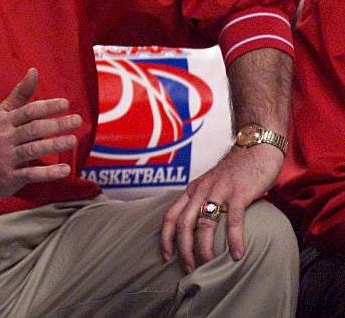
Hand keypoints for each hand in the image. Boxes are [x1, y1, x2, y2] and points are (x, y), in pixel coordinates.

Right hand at [0, 68, 81, 205]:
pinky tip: (65, 170)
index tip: (65, 103)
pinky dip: (48, 172)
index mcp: (5, 121)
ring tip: (73, 141)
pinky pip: (30, 174)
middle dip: (56, 125)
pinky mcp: (10, 177)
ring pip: (33, 150)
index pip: (28, 112)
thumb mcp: (3, 113)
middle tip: (77, 120)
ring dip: (54, 145)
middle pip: (33, 130)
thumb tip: (34, 70)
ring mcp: (6, 158)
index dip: (47, 107)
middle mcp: (5, 138)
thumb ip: (21, 93)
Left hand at [160, 143, 283, 272]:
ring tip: (208, 266)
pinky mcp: (239, 194)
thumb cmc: (233, 171)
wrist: (254, 150)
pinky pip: (233, 220)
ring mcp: (218, 192)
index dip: (165, 238)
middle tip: (188, 269)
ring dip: (204, 249)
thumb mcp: (209, 184)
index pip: (169, 216)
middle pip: (183, 225)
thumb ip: (201, 201)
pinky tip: (237, 255)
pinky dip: (234, 239)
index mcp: (191, 191)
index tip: (166, 257)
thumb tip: (196, 227)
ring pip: (205, 225)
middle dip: (183, 250)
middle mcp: (200, 191)